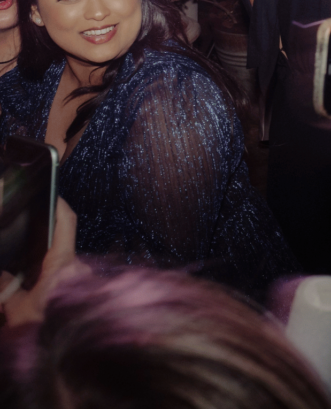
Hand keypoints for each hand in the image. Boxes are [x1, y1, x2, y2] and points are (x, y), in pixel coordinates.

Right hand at [1, 198, 88, 326]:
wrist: (77, 361)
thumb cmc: (48, 335)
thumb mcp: (18, 311)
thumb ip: (6, 289)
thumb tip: (1, 274)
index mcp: (65, 265)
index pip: (66, 222)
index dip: (59, 204)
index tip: (51, 193)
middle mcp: (83, 269)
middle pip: (63, 252)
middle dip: (44, 257)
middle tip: (26, 265)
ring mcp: (92, 282)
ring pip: (68, 271)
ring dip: (51, 278)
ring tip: (32, 290)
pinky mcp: (96, 295)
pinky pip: (75, 284)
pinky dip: (59, 289)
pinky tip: (46, 302)